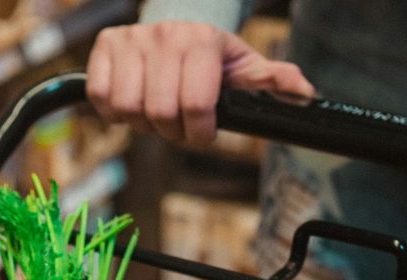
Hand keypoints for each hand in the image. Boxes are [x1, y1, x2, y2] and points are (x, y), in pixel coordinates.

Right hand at [88, 21, 314, 145]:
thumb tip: (305, 94)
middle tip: (178, 125)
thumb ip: (274, 82)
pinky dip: (113, 112)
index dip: (199, 132)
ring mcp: (132, 39)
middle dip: (171, 131)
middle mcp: (164, 36)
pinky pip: (101, 96)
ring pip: (128, 107)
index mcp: (201, 42)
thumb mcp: (245, 66)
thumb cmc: (212, 54)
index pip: (195, 105)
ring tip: (156, 113)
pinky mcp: (105, 46)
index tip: (202, 132)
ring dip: (142, 123)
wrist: (178, 21)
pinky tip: (132, 105)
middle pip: (159, 112)